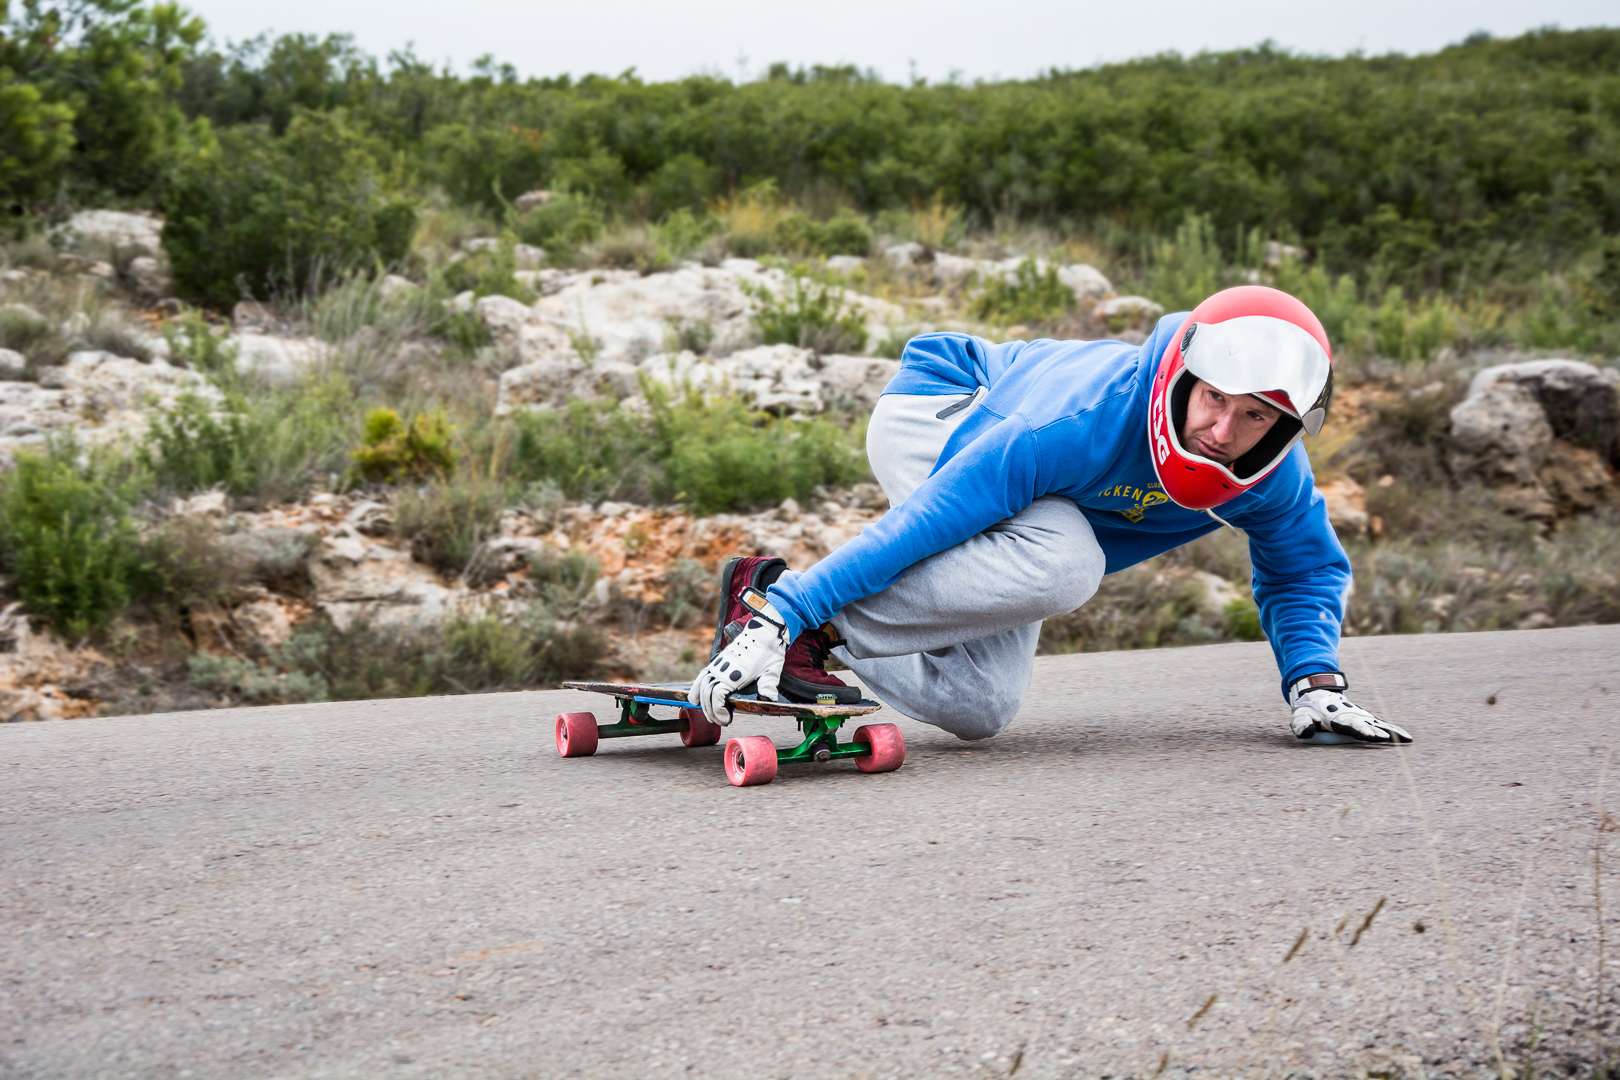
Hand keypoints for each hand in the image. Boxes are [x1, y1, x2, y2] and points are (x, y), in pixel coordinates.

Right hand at [689, 594, 788, 725]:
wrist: (764, 632)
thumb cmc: (769, 652)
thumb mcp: (772, 671)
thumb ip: (768, 686)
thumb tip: (768, 699)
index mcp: (736, 673)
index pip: (718, 695)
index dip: (718, 710)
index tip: (726, 719)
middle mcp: (724, 668)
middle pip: (708, 693)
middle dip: (711, 710)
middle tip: (720, 721)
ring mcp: (719, 664)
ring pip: (702, 685)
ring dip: (703, 702)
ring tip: (710, 715)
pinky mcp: (718, 661)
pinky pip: (702, 676)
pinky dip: (696, 688)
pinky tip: (694, 699)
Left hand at [1290, 688, 1411, 743]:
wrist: (1318, 693)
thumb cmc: (1309, 709)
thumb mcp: (1300, 715)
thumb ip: (1301, 724)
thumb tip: (1306, 732)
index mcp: (1336, 717)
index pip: (1350, 725)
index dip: (1360, 730)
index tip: (1370, 736)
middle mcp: (1352, 715)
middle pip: (1367, 725)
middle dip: (1377, 732)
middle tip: (1388, 739)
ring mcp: (1360, 716)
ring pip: (1378, 724)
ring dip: (1391, 731)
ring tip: (1407, 740)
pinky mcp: (1366, 719)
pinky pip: (1382, 724)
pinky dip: (1394, 730)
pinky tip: (1407, 738)